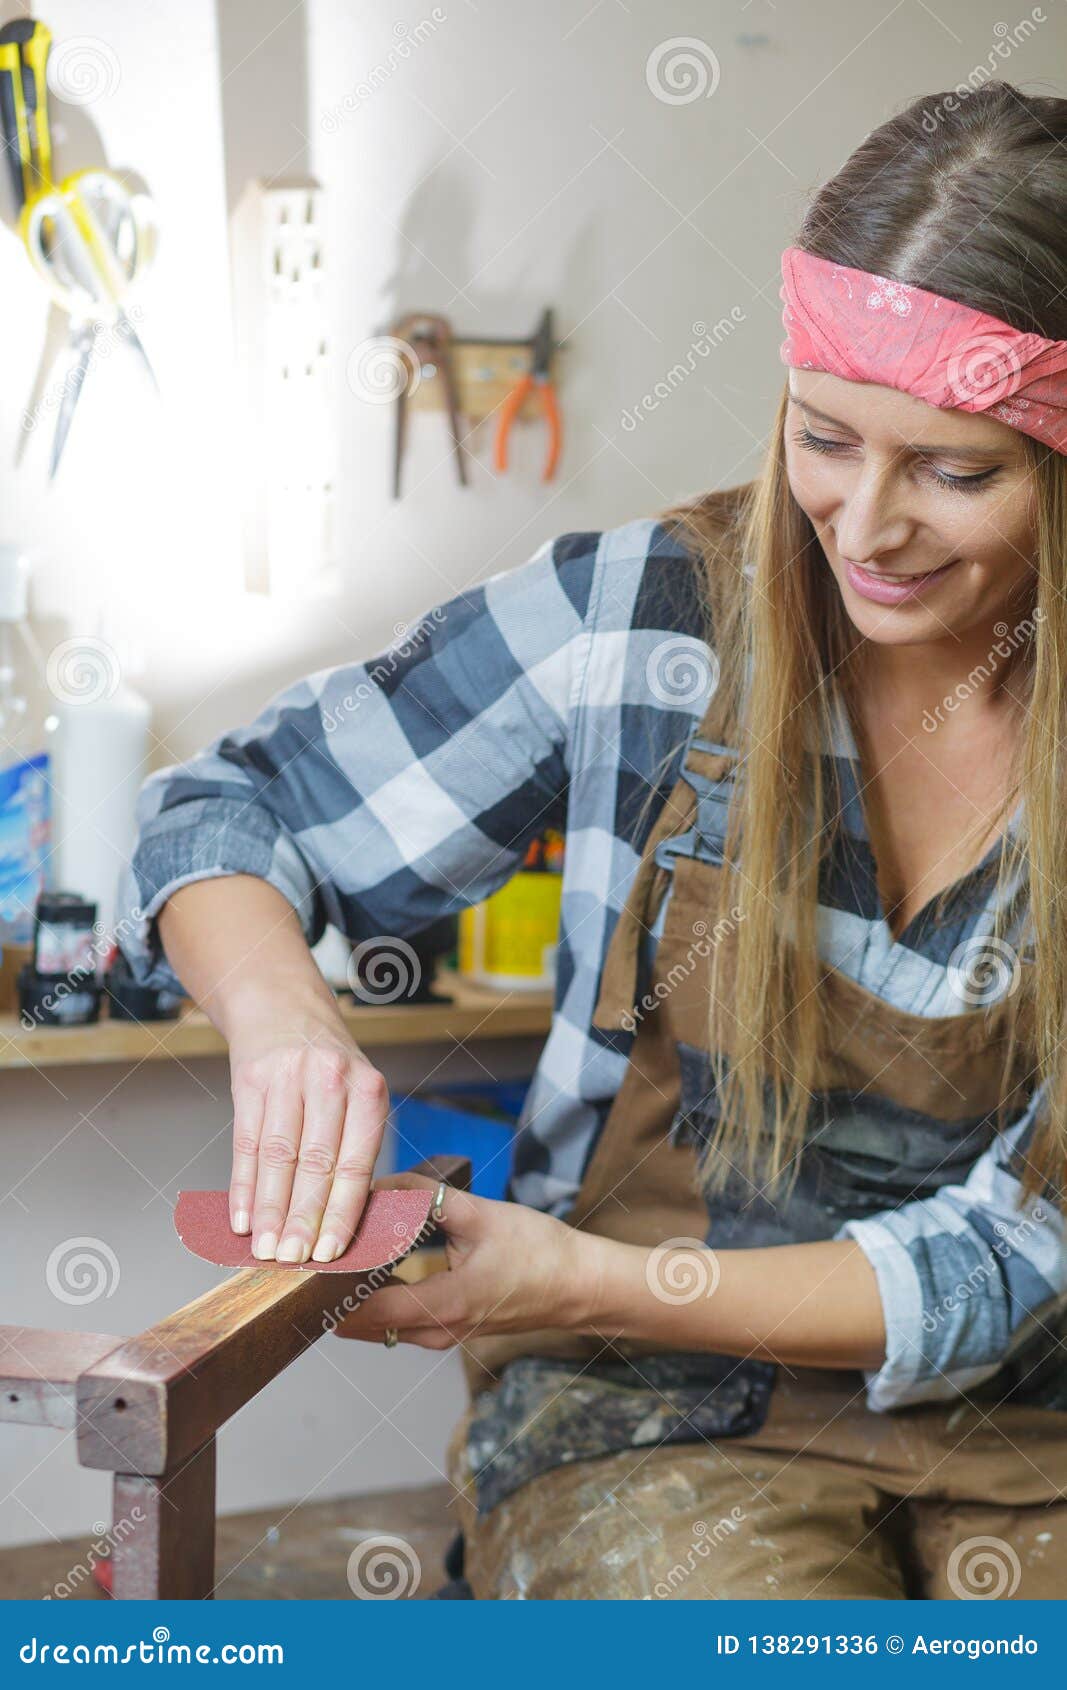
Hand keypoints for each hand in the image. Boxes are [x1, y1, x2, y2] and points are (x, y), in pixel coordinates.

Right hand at [227, 993, 389, 1263]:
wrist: (283, 1006)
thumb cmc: (328, 1065)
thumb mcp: (358, 1093)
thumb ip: (354, 1147)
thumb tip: (344, 1223)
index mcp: (367, 1089)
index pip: (355, 1163)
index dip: (342, 1212)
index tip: (331, 1252)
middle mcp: (328, 1080)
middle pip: (315, 1164)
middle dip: (303, 1218)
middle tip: (294, 1260)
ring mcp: (286, 1078)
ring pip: (277, 1157)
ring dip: (269, 1210)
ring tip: (266, 1249)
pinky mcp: (250, 1080)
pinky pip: (246, 1144)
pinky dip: (243, 1187)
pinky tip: (241, 1218)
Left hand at [332, 1172, 598, 1347]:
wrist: (581, 1285)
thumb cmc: (540, 1253)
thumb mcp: (482, 1215)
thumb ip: (428, 1198)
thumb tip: (382, 1184)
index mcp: (444, 1306)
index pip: (364, 1312)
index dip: (329, 1289)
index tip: (307, 1260)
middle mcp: (436, 1332)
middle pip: (361, 1322)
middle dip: (332, 1289)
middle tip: (311, 1248)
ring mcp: (441, 1335)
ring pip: (376, 1324)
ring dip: (352, 1293)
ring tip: (334, 1251)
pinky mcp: (447, 1328)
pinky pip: (396, 1319)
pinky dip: (375, 1295)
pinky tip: (368, 1261)